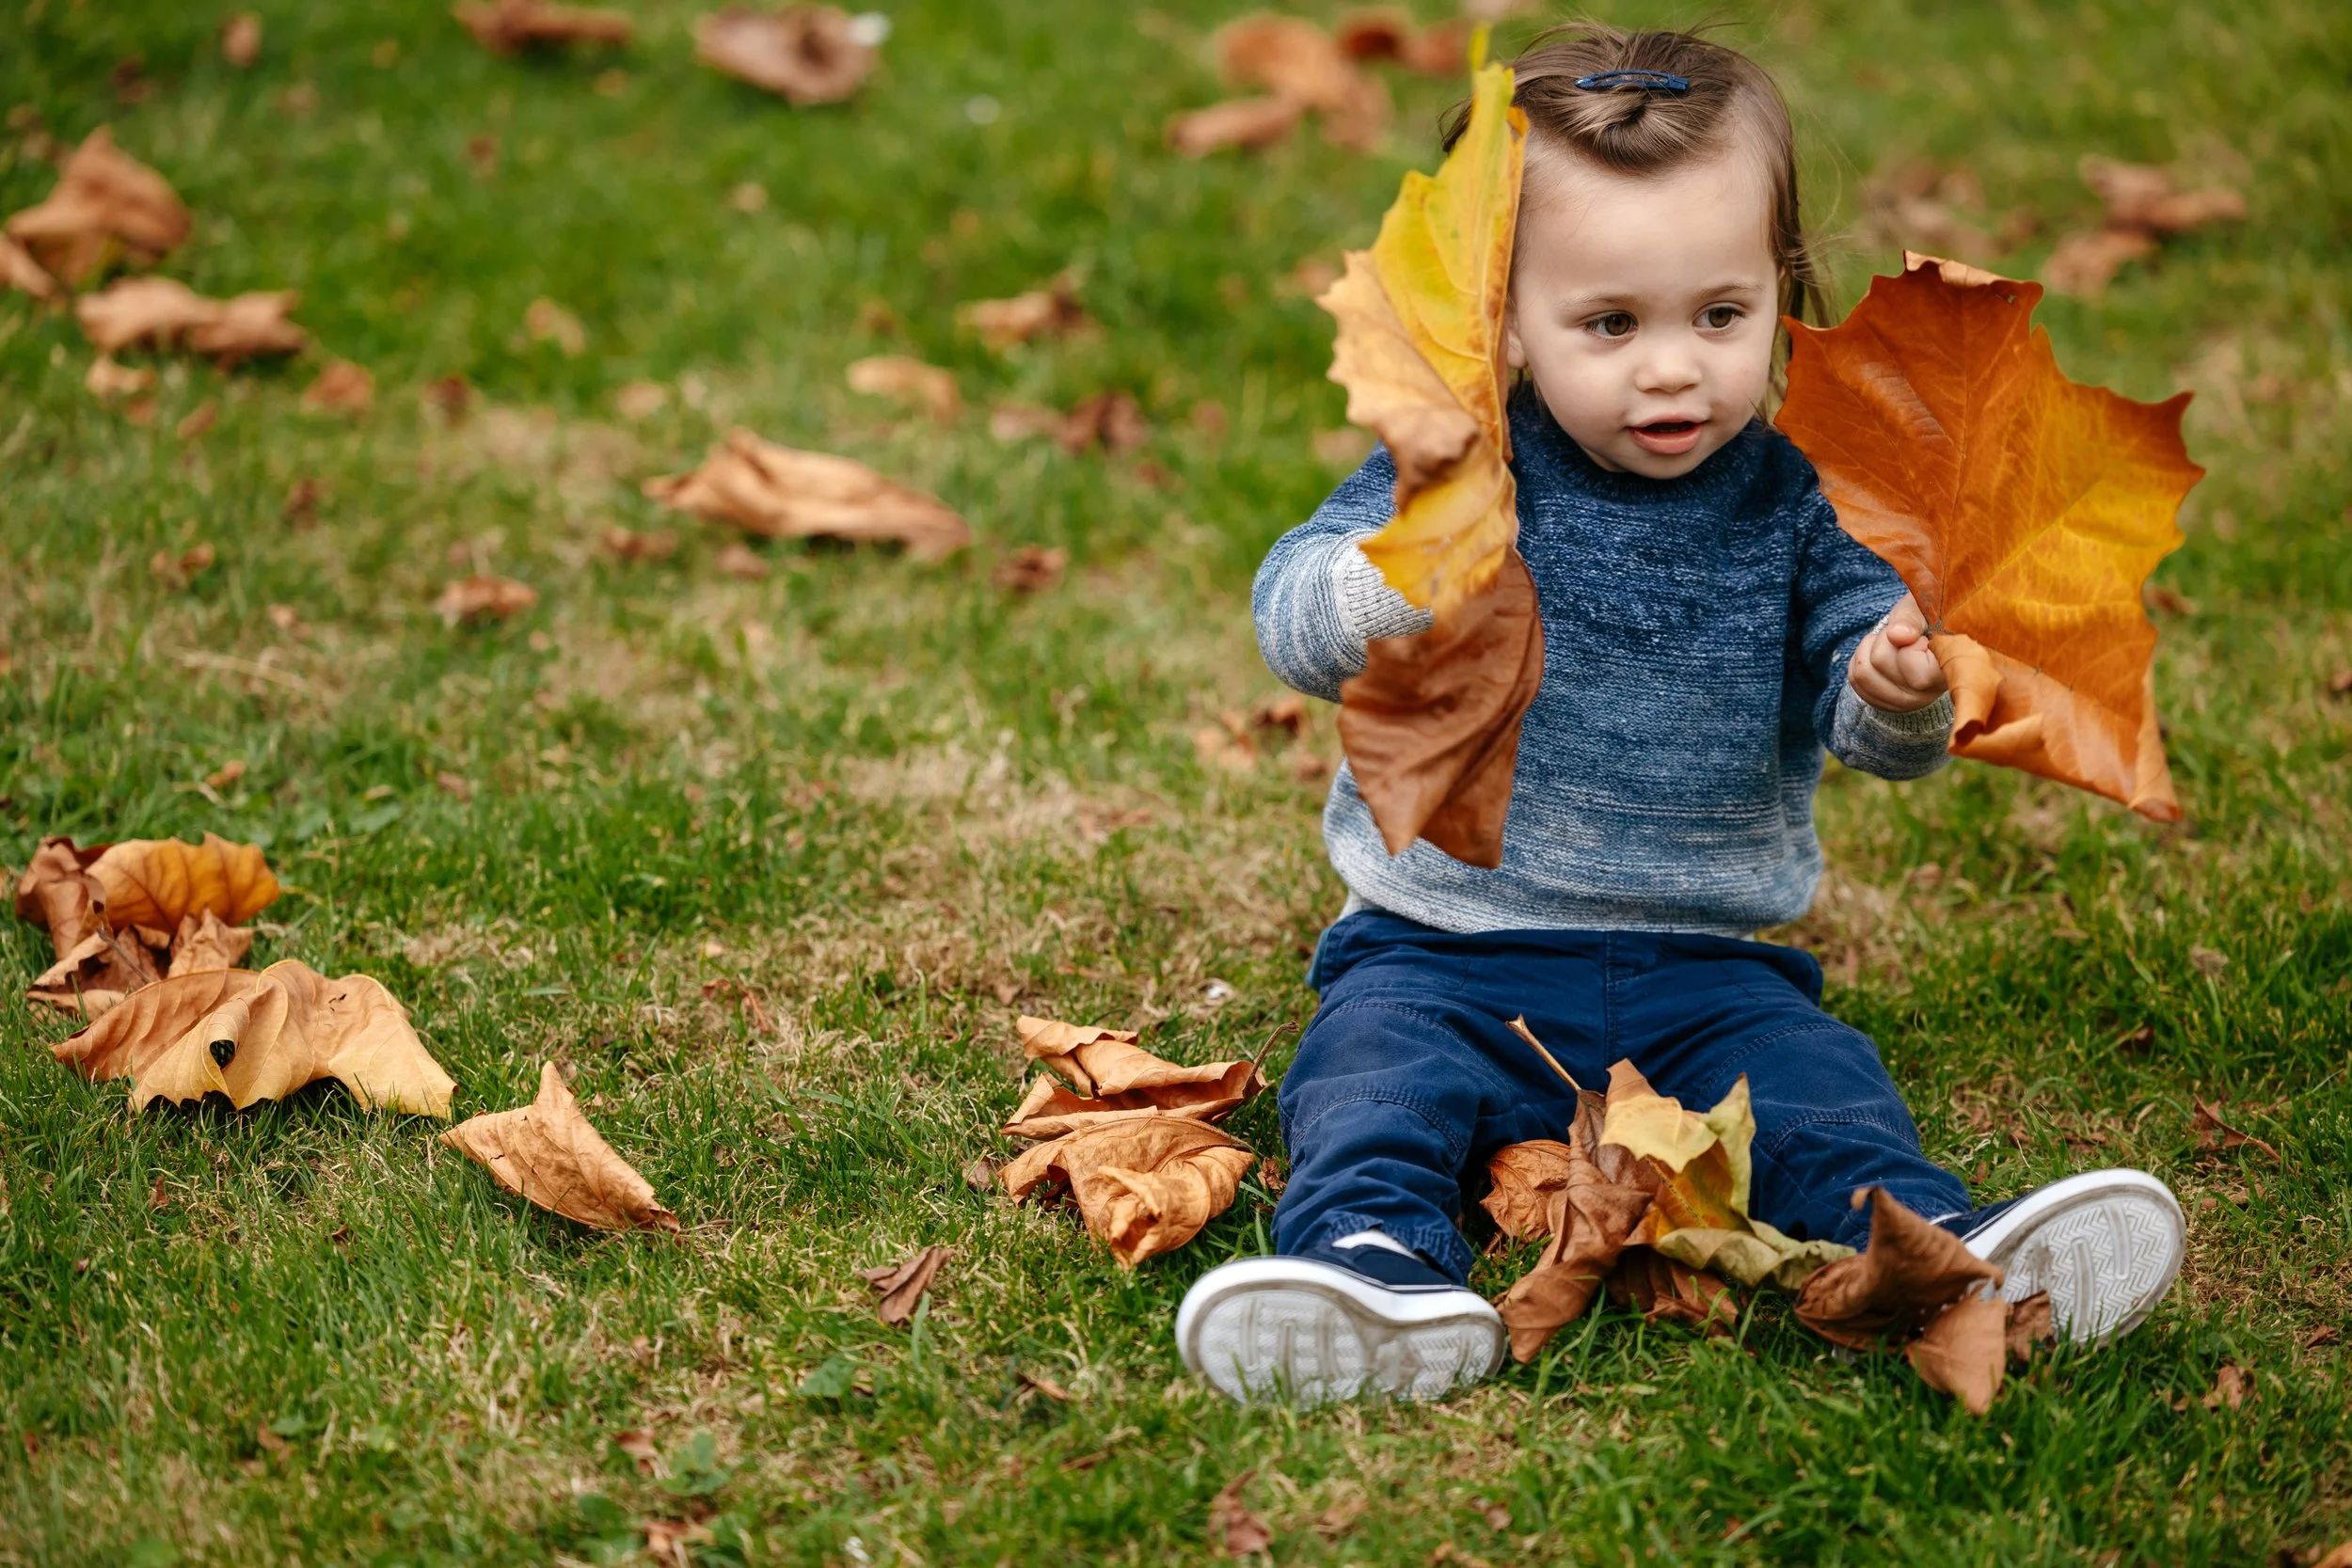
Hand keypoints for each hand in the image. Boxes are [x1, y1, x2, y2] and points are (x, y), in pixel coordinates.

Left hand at [1847, 593, 1948, 712]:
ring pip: (1863, 673)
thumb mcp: (1923, 608)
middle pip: (1881, 662)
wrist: (1930, 632)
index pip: (1918, 674)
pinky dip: (1860, 659)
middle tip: (1904, 634)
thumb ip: (1911, 619)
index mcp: (1948, 672)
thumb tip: (1897, 635)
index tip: (1922, 636)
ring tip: (1891, 641)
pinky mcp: (1887, 704)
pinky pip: (1855, 681)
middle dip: (1885, 637)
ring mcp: (1907, 703)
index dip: (1910, 645)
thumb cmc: (1929, 617)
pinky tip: (1878, 652)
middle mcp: (1929, 694)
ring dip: (1869, 647)